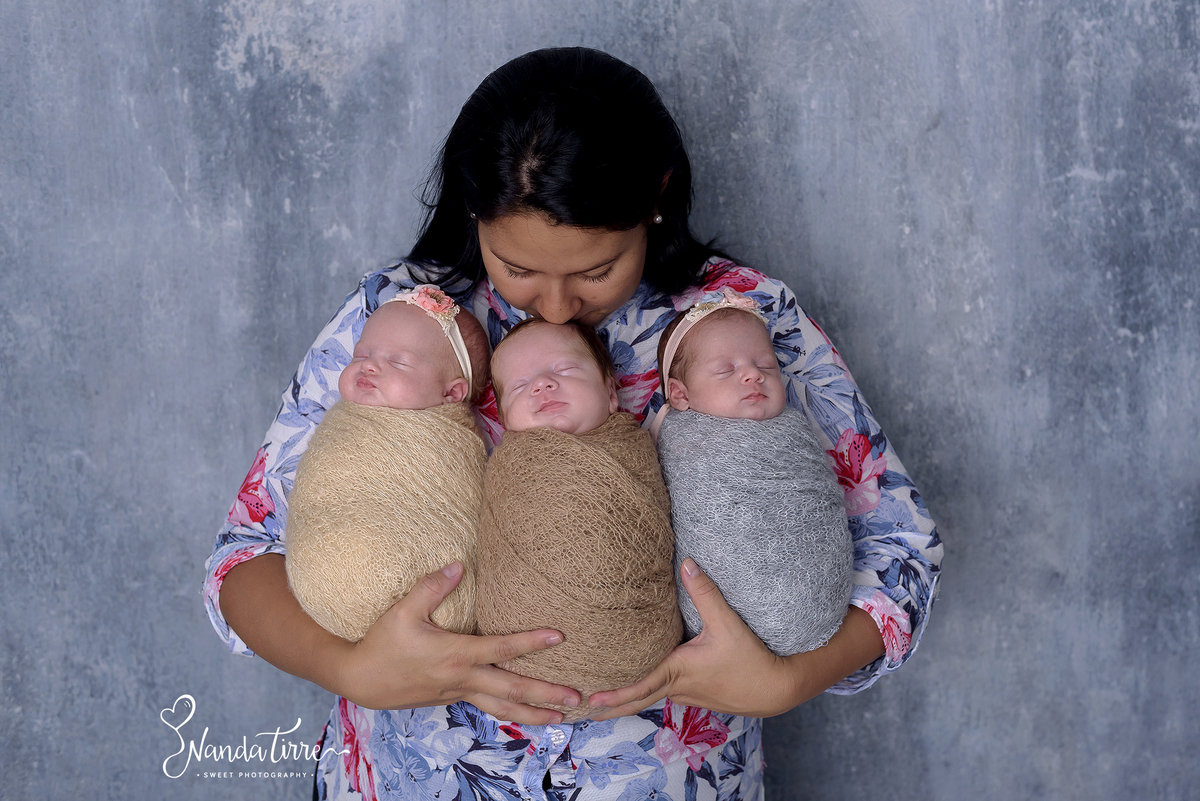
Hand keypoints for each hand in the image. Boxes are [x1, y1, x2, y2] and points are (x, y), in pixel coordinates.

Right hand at [333, 562, 581, 722]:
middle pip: (512, 689)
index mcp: (456, 655)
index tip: (558, 637)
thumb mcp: (403, 611)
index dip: (531, 642)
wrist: (361, 680)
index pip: (502, 649)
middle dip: (546, 693)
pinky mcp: (453, 698)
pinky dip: (511, 713)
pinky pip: (489, 707)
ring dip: (534, 713)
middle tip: (576, 696)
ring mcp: (459, 692)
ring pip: (502, 707)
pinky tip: (527, 713)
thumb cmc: (382, 643)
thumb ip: (431, 587)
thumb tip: (458, 565)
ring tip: (562, 717)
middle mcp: (463, 678)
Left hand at [585, 558, 799, 718]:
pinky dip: (646, 693)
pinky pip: (665, 693)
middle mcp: (678, 688)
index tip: (592, 700)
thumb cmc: (752, 659)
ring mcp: (687, 695)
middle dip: (609, 707)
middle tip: (580, 709)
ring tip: (601, 698)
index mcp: (679, 672)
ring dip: (626, 699)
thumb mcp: (728, 624)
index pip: (640, 686)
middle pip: (636, 701)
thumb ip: (705, 593)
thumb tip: (687, 564)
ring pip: (650, 697)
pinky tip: (641, 684)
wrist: (776, 688)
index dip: (615, 694)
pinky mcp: (696, 694)